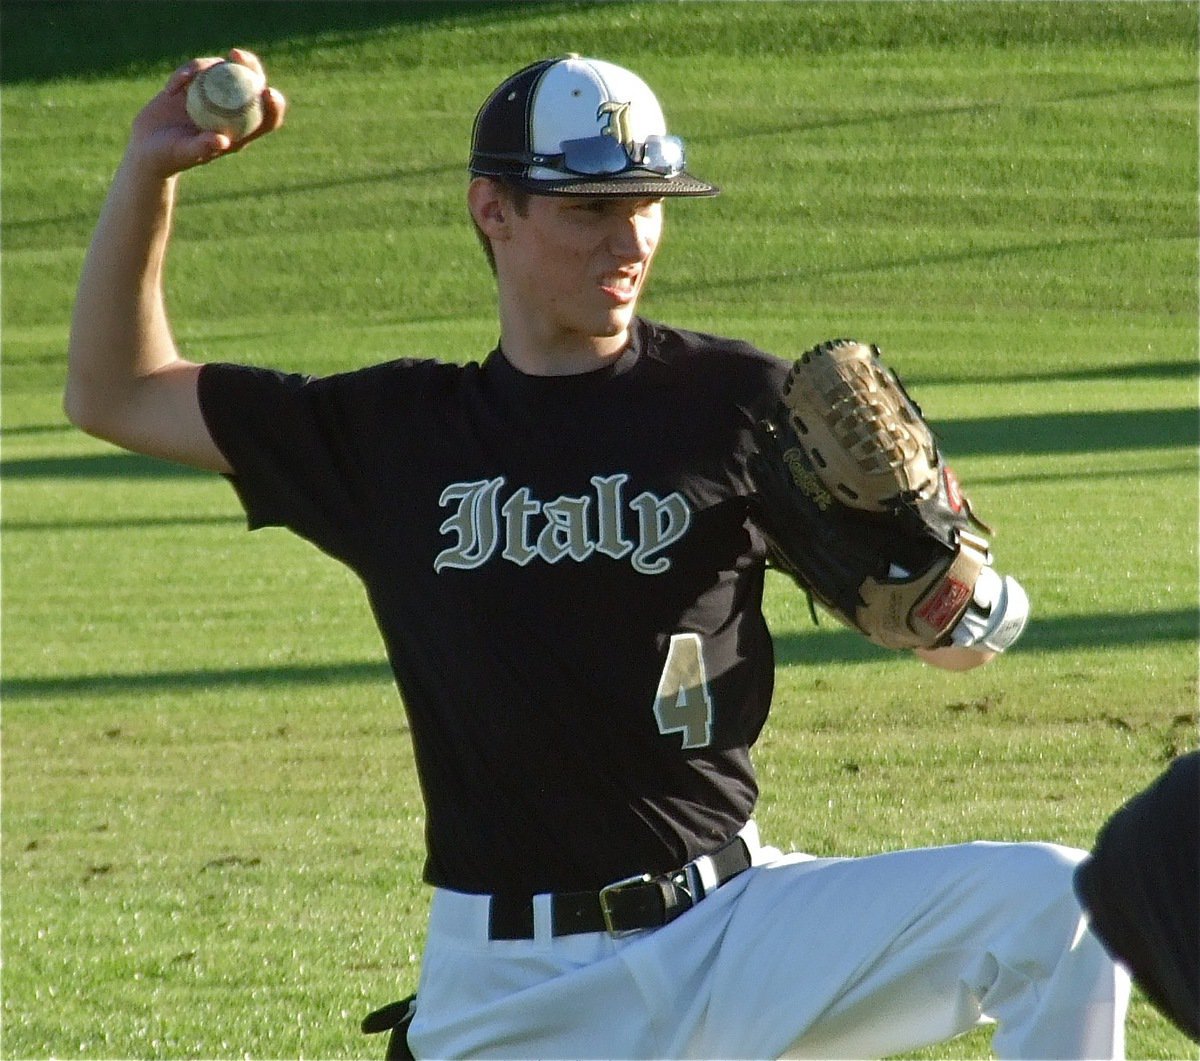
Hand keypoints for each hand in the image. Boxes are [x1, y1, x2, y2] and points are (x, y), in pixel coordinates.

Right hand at [127, 48, 285, 179]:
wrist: (147, 148)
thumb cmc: (169, 157)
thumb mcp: (183, 153)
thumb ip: (202, 147)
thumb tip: (222, 140)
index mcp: (240, 133)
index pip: (267, 119)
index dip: (275, 105)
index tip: (268, 92)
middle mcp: (232, 113)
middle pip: (252, 85)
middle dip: (250, 66)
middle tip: (236, 54)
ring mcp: (214, 96)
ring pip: (223, 71)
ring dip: (204, 66)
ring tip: (181, 80)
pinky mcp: (195, 85)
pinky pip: (197, 69)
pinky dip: (185, 72)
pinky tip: (170, 89)